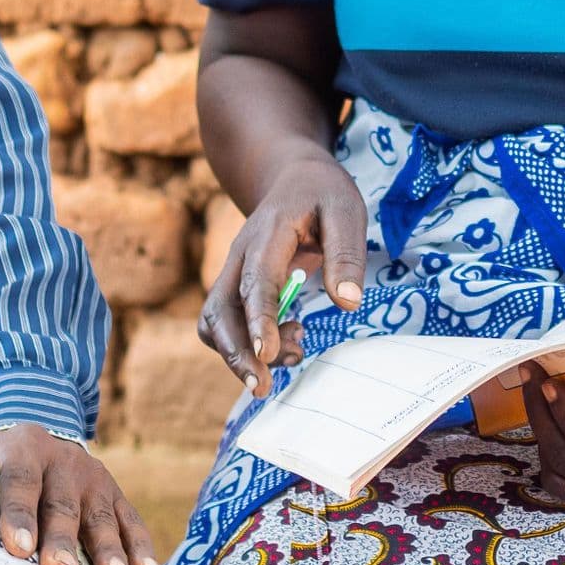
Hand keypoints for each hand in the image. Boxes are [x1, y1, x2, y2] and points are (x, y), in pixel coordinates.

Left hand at [0, 425, 154, 564]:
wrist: (33, 439)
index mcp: (22, 451)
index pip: (20, 482)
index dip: (18, 514)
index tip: (18, 548)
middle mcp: (61, 461)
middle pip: (62, 504)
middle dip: (62, 539)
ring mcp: (93, 477)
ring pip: (99, 515)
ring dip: (108, 548)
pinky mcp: (114, 492)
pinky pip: (129, 519)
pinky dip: (140, 545)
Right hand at [199, 151, 368, 379]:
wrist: (294, 177)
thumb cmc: (322, 193)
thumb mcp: (346, 209)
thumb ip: (347, 253)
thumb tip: (348, 303)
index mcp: (268, 233)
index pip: (255, 281)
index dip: (259, 319)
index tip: (267, 354)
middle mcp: (240, 255)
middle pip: (219, 310)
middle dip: (235, 353)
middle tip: (263, 387)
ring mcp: (233, 272)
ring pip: (216, 321)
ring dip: (240, 353)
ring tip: (293, 357)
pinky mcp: (236, 287)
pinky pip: (227, 322)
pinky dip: (247, 343)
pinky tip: (287, 341)